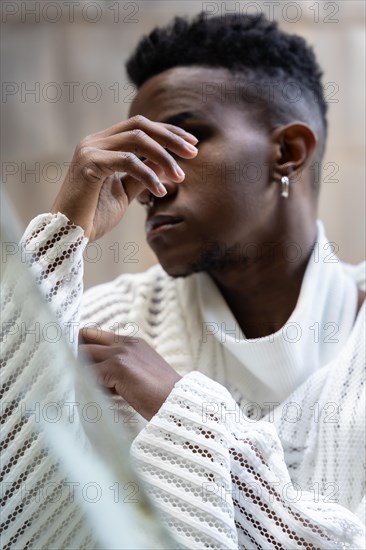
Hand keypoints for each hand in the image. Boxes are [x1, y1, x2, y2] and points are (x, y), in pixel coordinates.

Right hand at [51, 115, 197, 240]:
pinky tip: (160, 191)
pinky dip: (148, 175)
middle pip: (140, 125)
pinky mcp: (88, 164)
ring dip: (164, 156)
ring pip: (137, 139)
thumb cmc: (93, 216)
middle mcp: (94, 141)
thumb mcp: (125, 192)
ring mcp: (90, 150)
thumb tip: (167, 163)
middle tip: (194, 152)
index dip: (167, 132)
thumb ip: (143, 175)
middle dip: (171, 137)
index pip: (139, 126)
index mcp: (102, 145)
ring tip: (180, 176)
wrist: (69, 234)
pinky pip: (128, 161)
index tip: (192, 144)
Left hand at [79, 328, 181, 420]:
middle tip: (65, 368)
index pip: (97, 334)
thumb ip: (121, 368)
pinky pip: (89, 373)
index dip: (82, 344)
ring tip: (73, 383)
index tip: (69, 357)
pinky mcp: (118, 366)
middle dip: (73, 352)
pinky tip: (85, 395)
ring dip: (77, 368)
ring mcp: (121, 353)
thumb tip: (97, 377)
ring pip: (84, 354)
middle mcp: (126, 343)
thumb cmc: (161, 395)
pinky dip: (84, 384)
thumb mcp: (141, 373)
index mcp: (133, 342)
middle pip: (86, 337)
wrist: (178, 403)